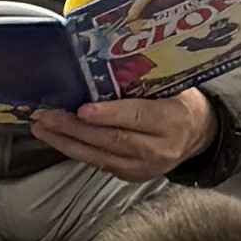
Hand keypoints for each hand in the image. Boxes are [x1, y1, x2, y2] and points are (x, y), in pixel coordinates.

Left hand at [27, 87, 214, 176]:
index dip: (108, 115)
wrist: (198, 135)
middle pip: (111, 139)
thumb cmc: (179, 101)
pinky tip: (57, 139)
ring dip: (67, 142)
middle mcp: (158, 148)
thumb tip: (102, 65)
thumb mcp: (172, 85)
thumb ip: (143, 81)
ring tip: (42, 128)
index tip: (82, 109)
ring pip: (100, 156)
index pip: (136, 117)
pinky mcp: (131, 175)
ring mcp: (144, 166)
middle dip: (75, 129)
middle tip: (48, 116)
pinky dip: (76, 150)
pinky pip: (98, 162)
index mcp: (171, 120)